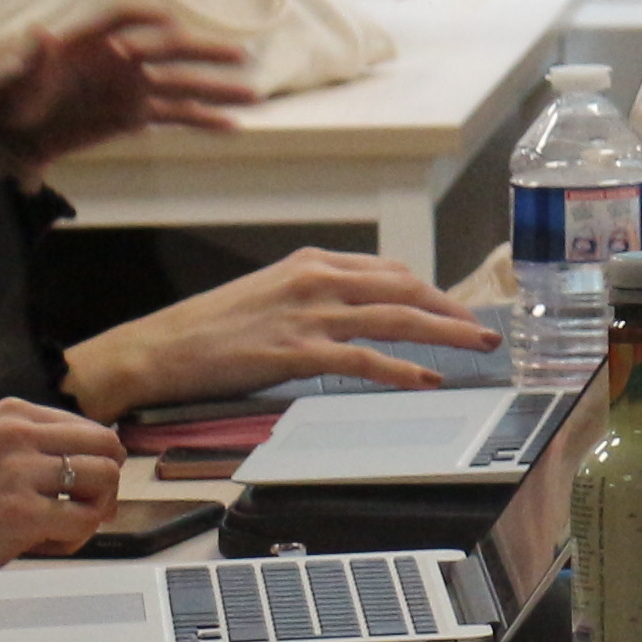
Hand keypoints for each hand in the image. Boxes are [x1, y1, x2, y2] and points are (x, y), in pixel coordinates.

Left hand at [0, 10, 253, 179]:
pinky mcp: (136, 115)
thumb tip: (39, 35)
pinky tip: (233, 126)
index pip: (123, 18)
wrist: (11, 137)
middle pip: (168, 49)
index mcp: (89, 40)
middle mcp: (119, 58)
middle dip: (203, 53)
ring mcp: (131, 87)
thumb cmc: (6, 100)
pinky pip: (176, 116)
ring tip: (253, 93)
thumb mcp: (10, 81)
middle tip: (239, 56)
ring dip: (217, 89)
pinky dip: (204, 121)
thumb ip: (30, 61)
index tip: (166, 23)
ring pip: (182, 85)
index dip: (144, 19)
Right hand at [0, 397, 131, 601]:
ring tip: (62, 528)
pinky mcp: (20, 513)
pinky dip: (75, 539)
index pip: (90, 426)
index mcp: (10, 413)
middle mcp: (16, 433)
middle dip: (107, 484)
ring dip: (94, 511)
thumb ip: (37, 445)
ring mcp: (17, 471)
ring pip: (105, 479)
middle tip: (87, 510)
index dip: (98, 461)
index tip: (83, 489)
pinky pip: (84, 521)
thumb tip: (108, 457)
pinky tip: (46, 545)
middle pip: (107, 446)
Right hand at [58, 249, 495, 418]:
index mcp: (311, 263)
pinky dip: (402, 369)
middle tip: (484, 330)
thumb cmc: (206, 330)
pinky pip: (363, 359)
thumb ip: (313, 298)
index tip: (455, 310)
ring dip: (445, 332)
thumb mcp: (269, 296)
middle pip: (404, 288)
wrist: (157, 349)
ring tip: (477, 346)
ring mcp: (308, 314)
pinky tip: (427, 379)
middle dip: (451, 310)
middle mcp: (316, 279)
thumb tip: (353, 316)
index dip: (430, 292)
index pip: (389, 271)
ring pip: (395, 317)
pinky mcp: (296, 351)